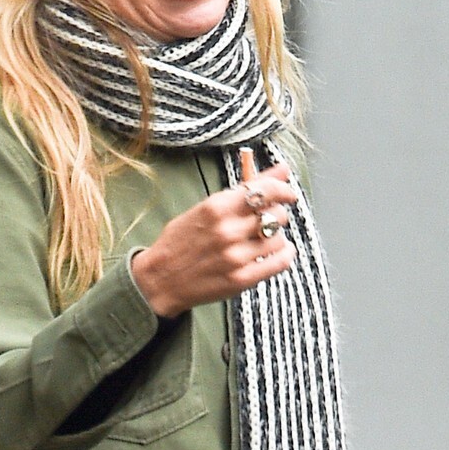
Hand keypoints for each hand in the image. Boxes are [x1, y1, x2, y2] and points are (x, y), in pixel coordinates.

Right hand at [130, 147, 297, 317]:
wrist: (160, 279)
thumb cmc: (182, 240)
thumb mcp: (207, 207)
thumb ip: (245, 189)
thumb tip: (283, 169)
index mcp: (216, 207)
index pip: (265, 191)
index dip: (283, 190)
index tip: (288, 194)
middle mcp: (227, 231)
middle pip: (275, 214)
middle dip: (276, 214)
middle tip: (266, 220)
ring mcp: (235, 256)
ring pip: (278, 238)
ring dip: (276, 237)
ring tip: (263, 239)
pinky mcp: (241, 279)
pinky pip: (279, 263)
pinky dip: (284, 255)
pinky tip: (278, 253)